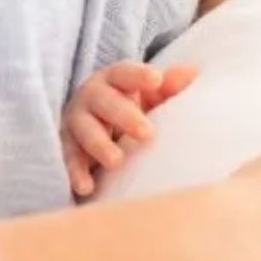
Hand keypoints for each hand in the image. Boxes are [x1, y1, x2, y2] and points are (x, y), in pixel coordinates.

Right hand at [60, 62, 196, 196]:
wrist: (95, 128)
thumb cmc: (131, 109)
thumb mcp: (150, 97)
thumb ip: (169, 87)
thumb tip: (193, 73)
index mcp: (114, 80)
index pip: (125, 73)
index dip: (139, 75)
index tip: (156, 80)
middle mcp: (91, 97)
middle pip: (105, 102)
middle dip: (125, 116)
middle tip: (148, 133)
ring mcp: (76, 123)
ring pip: (84, 130)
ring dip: (99, 145)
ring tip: (117, 161)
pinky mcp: (67, 147)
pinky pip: (69, 159)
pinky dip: (76, 172)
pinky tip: (86, 187)